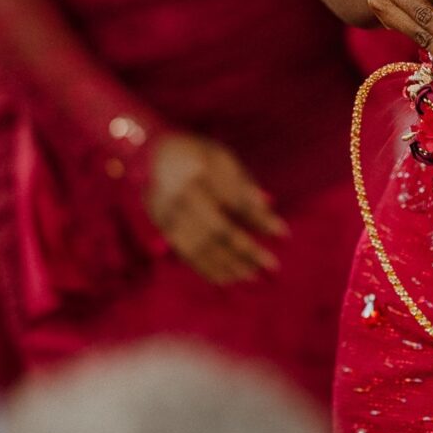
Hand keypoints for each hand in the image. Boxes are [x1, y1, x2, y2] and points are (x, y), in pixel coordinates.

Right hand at [146, 135, 288, 284]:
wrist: (148, 154)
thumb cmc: (196, 154)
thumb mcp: (222, 158)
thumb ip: (243, 184)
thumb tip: (269, 208)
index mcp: (200, 171)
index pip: (236, 201)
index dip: (260, 219)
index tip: (284, 234)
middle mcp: (181, 195)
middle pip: (218, 229)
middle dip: (246, 250)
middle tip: (271, 266)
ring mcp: (167, 213)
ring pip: (201, 247)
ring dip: (228, 265)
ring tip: (251, 276)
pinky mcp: (160, 227)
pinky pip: (185, 253)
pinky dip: (206, 268)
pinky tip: (225, 278)